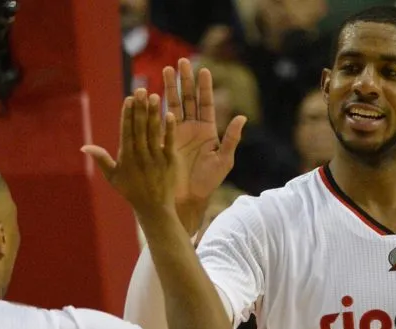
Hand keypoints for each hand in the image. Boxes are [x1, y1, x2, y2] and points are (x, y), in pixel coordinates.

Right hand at [82, 89, 180, 218]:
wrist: (153, 208)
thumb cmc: (131, 191)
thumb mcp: (113, 176)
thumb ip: (101, 159)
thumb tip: (83, 147)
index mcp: (126, 157)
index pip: (127, 131)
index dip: (128, 114)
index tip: (129, 98)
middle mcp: (141, 155)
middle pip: (140, 127)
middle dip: (140, 108)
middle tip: (142, 90)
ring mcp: (156, 158)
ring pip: (154, 132)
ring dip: (154, 114)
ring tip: (155, 96)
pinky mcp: (169, 162)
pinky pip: (169, 143)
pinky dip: (169, 129)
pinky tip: (170, 115)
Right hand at [163, 58, 246, 232]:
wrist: (188, 199)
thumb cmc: (208, 182)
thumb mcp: (223, 161)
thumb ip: (231, 139)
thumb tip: (242, 117)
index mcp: (207, 131)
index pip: (206, 103)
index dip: (205, 87)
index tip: (203, 70)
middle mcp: (192, 128)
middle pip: (188, 99)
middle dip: (185, 80)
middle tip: (181, 62)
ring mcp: (177, 133)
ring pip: (173, 105)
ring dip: (170, 88)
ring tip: (166, 70)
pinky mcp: (164, 140)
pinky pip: (160, 120)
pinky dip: (157, 106)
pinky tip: (153, 92)